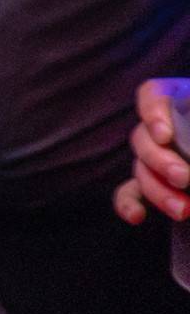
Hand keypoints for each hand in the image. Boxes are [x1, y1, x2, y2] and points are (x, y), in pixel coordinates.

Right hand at [114, 78, 189, 224]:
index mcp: (182, 100)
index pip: (153, 96)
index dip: (153, 113)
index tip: (166, 135)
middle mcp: (163, 128)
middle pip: (143, 139)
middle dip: (161, 162)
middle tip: (185, 178)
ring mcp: (155, 157)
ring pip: (140, 170)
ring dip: (158, 191)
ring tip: (184, 211)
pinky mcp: (154, 182)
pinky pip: (131, 191)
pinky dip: (129, 204)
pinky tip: (138, 217)